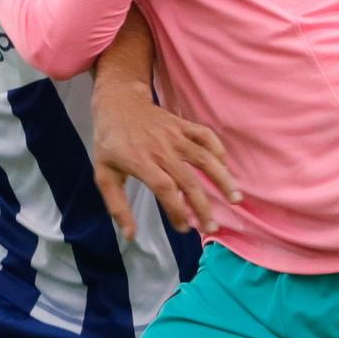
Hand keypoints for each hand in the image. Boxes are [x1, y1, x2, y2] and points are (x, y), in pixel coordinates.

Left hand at [91, 77, 242, 238]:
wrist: (117, 102)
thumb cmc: (109, 143)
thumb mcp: (103, 175)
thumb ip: (117, 206)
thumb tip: (130, 235)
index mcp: (140, 161)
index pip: (165, 189)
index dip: (177, 210)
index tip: (183, 228)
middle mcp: (161, 149)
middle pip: (188, 180)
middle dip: (202, 206)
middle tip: (212, 227)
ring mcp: (174, 135)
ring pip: (203, 158)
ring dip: (221, 179)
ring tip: (235, 198)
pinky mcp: (182, 125)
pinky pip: (205, 136)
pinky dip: (218, 150)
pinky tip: (226, 167)